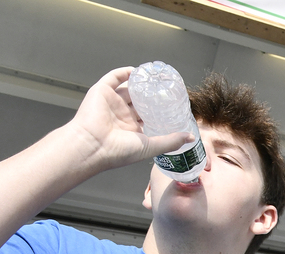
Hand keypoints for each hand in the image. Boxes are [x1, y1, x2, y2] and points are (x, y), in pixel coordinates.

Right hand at [63, 68, 194, 173]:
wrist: (93, 146)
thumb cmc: (118, 151)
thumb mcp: (150, 147)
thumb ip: (170, 141)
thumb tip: (191, 138)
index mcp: (132, 130)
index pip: (149, 117)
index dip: (160, 111)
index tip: (174, 105)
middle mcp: (121, 116)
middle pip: (139, 101)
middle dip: (152, 96)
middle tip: (165, 89)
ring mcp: (111, 103)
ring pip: (128, 89)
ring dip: (140, 83)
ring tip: (153, 78)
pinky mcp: (101, 92)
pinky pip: (113, 78)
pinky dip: (124, 73)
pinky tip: (137, 71)